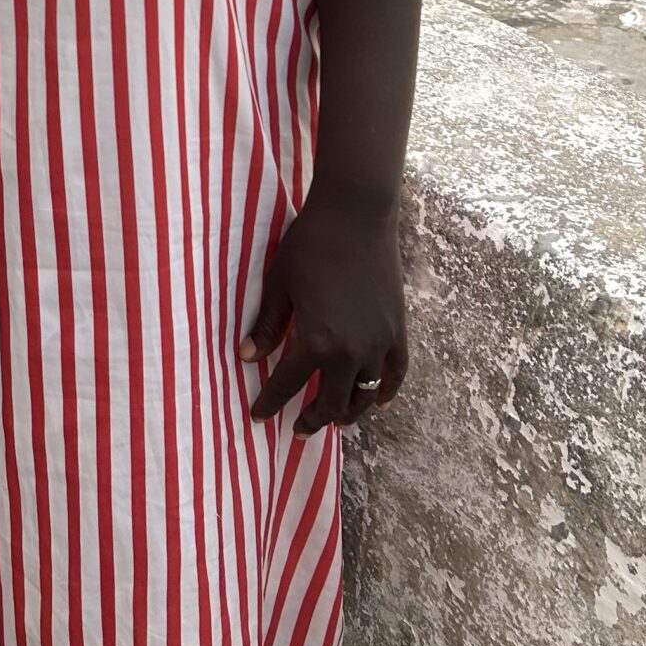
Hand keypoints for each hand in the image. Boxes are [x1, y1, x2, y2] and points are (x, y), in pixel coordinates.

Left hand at [242, 194, 408, 435]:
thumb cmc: (309, 245)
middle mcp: (351, 353)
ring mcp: (379, 344)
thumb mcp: (278, 285)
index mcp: (316, 342)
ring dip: (348, 412)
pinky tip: (377, 402)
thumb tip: (247, 358)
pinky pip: (395, 373)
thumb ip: (267, 326)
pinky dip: (386, 391)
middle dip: (312, 419)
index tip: (258, 417)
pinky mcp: (398, 331)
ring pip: (364, 394)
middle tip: (298, 429)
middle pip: (331, 402)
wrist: (356, 217)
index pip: (287, 386)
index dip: (270, 404)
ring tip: (335, 420)